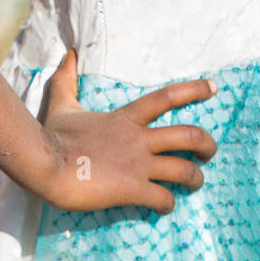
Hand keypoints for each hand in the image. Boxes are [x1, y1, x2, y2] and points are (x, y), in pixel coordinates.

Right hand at [39, 48, 218, 213]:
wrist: (45, 163)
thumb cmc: (52, 135)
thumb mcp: (62, 102)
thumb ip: (68, 79)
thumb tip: (69, 54)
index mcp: (126, 118)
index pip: (166, 98)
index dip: (193, 90)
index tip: (214, 87)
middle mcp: (138, 139)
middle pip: (188, 135)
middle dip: (207, 144)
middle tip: (210, 151)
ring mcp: (137, 164)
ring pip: (184, 170)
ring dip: (195, 178)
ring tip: (195, 183)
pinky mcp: (132, 189)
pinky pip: (163, 198)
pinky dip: (169, 203)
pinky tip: (164, 206)